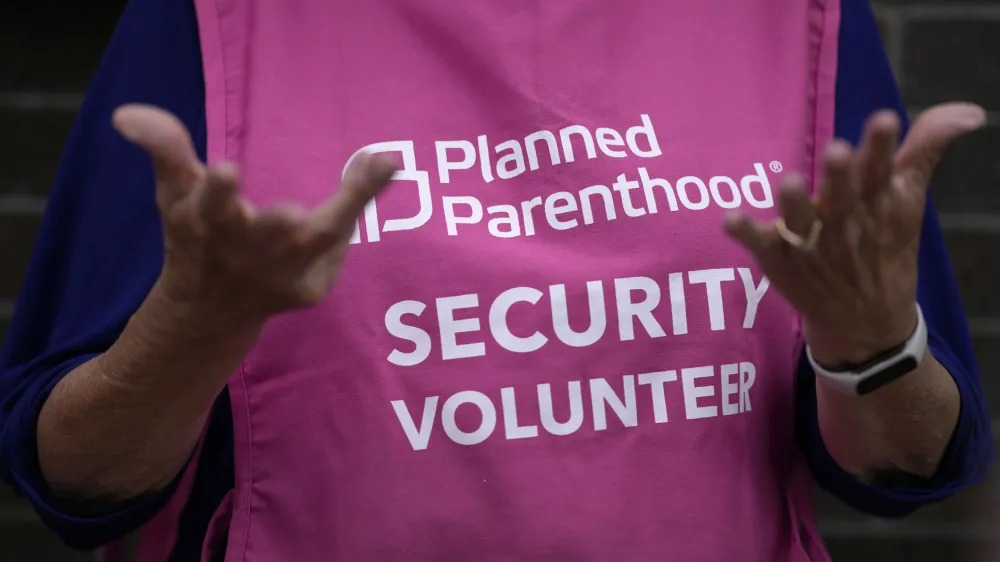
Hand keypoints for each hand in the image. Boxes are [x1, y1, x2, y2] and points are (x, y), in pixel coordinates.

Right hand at [113, 104, 395, 331]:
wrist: (210, 313)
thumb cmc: (195, 237)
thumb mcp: (174, 193)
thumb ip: (163, 150)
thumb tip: (127, 115)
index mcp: (206, 226)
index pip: (208, 206)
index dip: (215, 192)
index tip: (224, 170)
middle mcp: (246, 255)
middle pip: (270, 236)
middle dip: (280, 224)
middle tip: (297, 209)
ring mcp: (282, 276)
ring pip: (322, 239)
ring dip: (352, 203)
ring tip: (381, 164)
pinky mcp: (310, 289)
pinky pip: (337, 248)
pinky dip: (358, 209)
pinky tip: (379, 172)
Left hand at [724, 103, 985, 365]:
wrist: (865, 320)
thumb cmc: (883, 245)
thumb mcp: (908, 200)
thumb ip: (925, 149)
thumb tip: (968, 111)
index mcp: (878, 204)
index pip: (882, 172)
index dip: (882, 147)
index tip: (884, 120)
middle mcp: (844, 224)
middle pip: (842, 197)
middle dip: (840, 176)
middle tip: (837, 151)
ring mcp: (810, 244)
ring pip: (801, 222)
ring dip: (796, 204)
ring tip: (791, 182)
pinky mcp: (779, 259)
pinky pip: (759, 245)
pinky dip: (746, 232)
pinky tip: (729, 218)